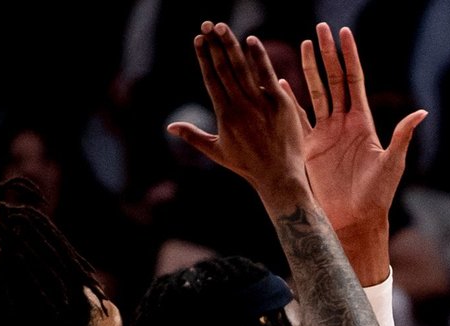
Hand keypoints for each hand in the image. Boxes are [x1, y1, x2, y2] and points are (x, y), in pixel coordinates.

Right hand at [168, 22, 308, 200]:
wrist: (279, 176)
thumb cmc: (247, 165)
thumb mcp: (217, 152)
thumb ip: (193, 136)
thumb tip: (170, 126)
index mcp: (224, 114)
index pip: (210, 79)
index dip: (203, 57)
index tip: (198, 39)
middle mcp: (239, 106)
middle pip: (224, 68)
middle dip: (214, 44)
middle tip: (207, 24)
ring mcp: (260, 103)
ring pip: (242, 68)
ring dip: (231, 45)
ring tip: (222, 27)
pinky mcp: (280, 103)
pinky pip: (267, 75)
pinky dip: (259, 57)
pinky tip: (250, 40)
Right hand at [300, 23, 426, 234]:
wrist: (354, 220)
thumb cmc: (378, 195)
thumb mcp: (392, 164)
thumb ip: (402, 137)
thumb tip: (421, 114)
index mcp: (362, 123)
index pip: (354, 81)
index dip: (349, 57)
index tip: (343, 33)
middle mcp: (343, 124)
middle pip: (334, 80)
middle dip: (327, 55)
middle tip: (319, 29)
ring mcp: (325, 134)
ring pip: (315, 93)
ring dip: (309, 70)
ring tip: (303, 44)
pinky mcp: (309, 147)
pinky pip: (297, 118)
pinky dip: (289, 100)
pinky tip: (280, 82)